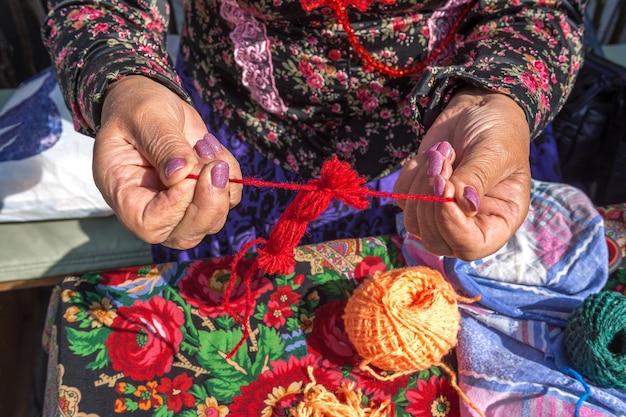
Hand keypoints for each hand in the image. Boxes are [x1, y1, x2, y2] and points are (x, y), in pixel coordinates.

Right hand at [93, 75, 241, 248]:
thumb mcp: (145, 118)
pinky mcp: (202, 194)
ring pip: (212, 220)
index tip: (188, 171)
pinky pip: (229, 199)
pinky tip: (212, 148)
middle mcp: (152, 208)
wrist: (151, 101)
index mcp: (124, 194)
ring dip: (222, 184)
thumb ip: (164, 145)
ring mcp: (180, 205)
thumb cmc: (136, 108)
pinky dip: (231, 174)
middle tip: (215, 166)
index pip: (150, 225)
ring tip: (205, 145)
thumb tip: (183, 173)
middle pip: (186, 234)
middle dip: (209, 204)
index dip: (176, 206)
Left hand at [394, 86, 530, 260]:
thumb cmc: (499, 129)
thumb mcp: (495, 151)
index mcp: (500, 221)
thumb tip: (463, 204)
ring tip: (441, 154)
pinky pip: (402, 198)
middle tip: (441, 165)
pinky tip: (431, 155)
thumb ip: (476, 179)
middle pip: (435, 242)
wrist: (479, 107)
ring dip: (420, 186)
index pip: (471, 247)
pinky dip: (410, 175)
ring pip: (413, 223)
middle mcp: (471, 224)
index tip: (446, 188)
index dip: (452, 226)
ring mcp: (443, 212)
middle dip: (430, 203)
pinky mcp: (422, 195)